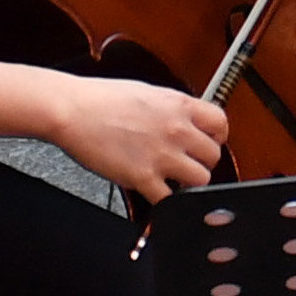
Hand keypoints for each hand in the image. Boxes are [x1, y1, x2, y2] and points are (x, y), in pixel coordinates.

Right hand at [47, 74, 229, 201]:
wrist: (74, 110)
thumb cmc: (103, 98)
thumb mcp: (149, 92)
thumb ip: (173, 109)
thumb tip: (187, 122)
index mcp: (179, 105)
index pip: (220, 123)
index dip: (217, 136)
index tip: (209, 142)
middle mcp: (176, 129)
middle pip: (213, 155)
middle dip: (202, 162)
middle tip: (188, 164)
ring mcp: (161, 155)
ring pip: (200, 180)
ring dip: (189, 184)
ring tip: (173, 180)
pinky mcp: (143, 177)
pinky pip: (169, 200)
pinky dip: (165, 202)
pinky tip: (156, 194)